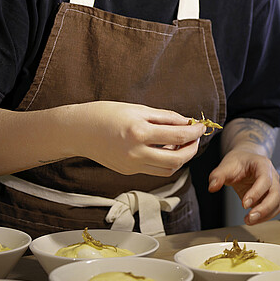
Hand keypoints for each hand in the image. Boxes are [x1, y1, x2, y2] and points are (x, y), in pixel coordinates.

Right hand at [76, 101, 205, 176]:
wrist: (78, 130)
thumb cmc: (106, 114)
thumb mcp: (138, 109)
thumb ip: (165, 118)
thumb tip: (187, 123)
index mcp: (139, 132)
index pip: (178, 136)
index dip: (194, 132)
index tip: (201, 126)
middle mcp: (136, 152)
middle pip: (177, 159)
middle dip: (192, 149)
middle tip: (195, 138)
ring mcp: (131, 165)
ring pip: (168, 170)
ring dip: (180, 158)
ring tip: (181, 143)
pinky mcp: (128, 171)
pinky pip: (154, 170)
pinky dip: (165, 161)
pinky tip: (164, 148)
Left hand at [208, 150, 279, 224]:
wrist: (246, 160)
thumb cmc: (238, 162)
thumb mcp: (226, 165)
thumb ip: (218, 175)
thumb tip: (212, 187)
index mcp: (263, 165)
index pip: (265, 180)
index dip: (256, 193)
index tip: (244, 204)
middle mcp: (272, 176)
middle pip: (276, 194)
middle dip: (264, 208)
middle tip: (250, 218)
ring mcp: (274, 186)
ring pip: (277, 203)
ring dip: (265, 215)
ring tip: (248, 220)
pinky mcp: (271, 196)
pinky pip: (274, 209)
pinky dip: (265, 217)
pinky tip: (252, 219)